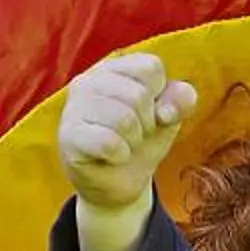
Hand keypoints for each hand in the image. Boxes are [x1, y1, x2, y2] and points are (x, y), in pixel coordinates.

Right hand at [58, 52, 199, 211]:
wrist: (119, 183)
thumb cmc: (141, 141)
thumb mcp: (169, 116)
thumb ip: (180, 100)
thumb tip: (167, 110)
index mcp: (114, 67)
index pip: (151, 67)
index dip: (160, 97)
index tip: (150, 114)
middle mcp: (88, 80)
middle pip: (139, 95)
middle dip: (147, 124)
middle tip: (134, 135)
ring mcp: (74, 106)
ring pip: (124, 119)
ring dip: (133, 141)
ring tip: (123, 144)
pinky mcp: (68, 135)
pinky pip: (108, 142)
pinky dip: (120, 155)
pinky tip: (112, 156)